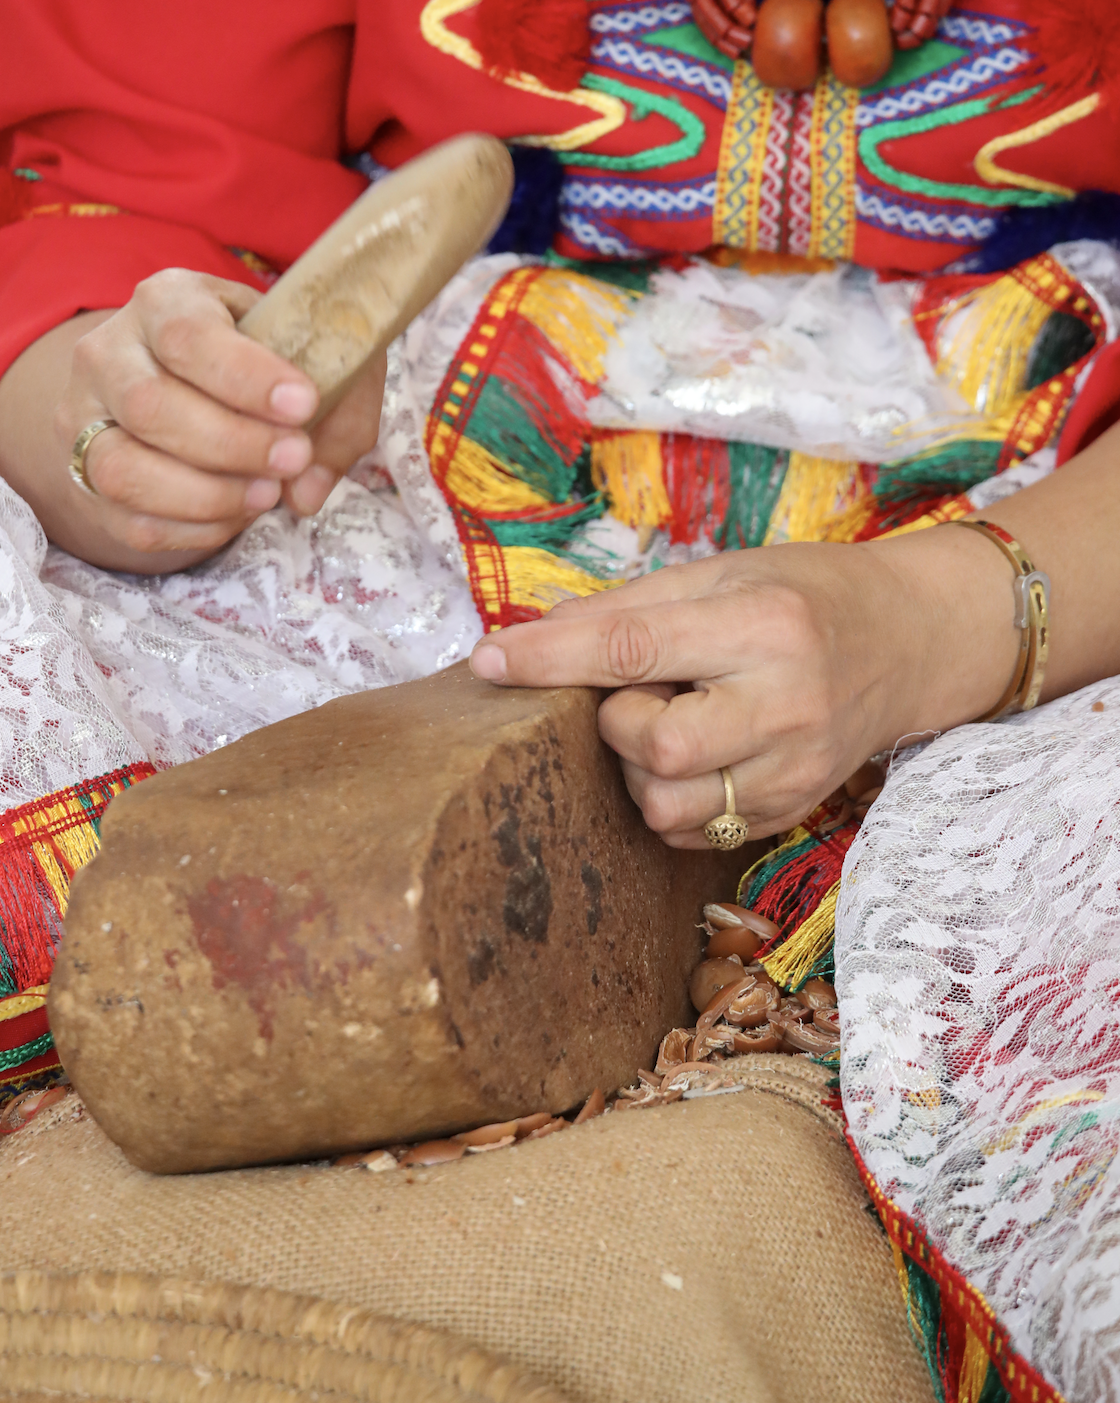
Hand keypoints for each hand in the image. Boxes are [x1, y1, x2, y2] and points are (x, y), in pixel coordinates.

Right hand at [0, 268, 386, 570]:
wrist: (189, 385)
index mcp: (165, 301)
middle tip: (294, 458)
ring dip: (207, 495)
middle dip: (233, 444)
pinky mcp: (85, 481)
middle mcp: (108, 353)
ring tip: (267, 494)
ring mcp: (85, 420)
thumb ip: (339, 410)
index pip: (187, 334)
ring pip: (123, 470)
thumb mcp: (314, 354)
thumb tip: (308, 490)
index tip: (304, 404)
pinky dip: (192, 530)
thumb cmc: (262, 362)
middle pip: (150, 404)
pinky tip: (235, 515)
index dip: (246, 376)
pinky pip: (131, 521)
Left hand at [468, 532, 1019, 846]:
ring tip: (669, 725)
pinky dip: (670, 800)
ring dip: (641, 772)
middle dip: (619, 725)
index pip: (632, 648)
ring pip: (671, 807)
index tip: (489, 658)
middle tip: (638, 692)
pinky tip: (695, 756)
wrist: (913, 640)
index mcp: (764, 626)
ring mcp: (796, 768)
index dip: (549, 657)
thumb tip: (534, 636)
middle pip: (655, 749)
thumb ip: (631, 607)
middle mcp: (786, 704)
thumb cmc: (809, 593)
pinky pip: (696, 832)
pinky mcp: (794, 807)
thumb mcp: (726, 571)